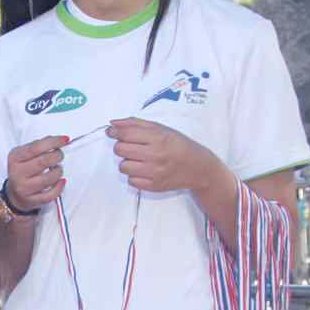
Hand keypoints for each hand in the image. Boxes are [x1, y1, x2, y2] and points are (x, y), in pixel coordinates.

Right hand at [4, 134, 66, 212]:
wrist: (14, 194)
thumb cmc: (23, 170)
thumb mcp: (24, 154)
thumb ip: (38, 146)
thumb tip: (56, 141)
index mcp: (15, 158)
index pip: (36, 147)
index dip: (53, 142)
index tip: (65, 139)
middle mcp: (17, 173)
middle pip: (43, 162)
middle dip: (57, 156)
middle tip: (59, 155)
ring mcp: (24, 188)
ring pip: (49, 178)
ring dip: (58, 171)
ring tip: (56, 169)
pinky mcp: (32, 201)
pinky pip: (51, 194)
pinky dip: (59, 187)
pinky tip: (60, 181)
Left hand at [107, 118, 221, 191]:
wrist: (198, 167)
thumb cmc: (178, 145)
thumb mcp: (161, 128)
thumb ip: (135, 124)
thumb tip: (113, 124)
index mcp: (158, 137)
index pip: (125, 134)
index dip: (114, 132)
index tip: (111, 132)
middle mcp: (156, 155)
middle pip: (120, 150)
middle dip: (122, 146)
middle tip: (132, 147)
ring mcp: (155, 172)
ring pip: (123, 167)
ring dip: (127, 162)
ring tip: (140, 159)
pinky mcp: (154, 186)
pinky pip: (131, 181)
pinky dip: (134, 175)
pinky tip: (145, 170)